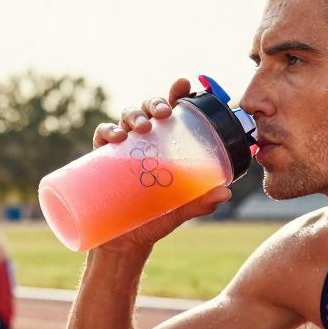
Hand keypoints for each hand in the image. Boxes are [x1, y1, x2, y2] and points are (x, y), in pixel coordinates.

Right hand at [91, 78, 232, 253]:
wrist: (123, 245)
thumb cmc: (152, 223)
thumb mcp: (178, 213)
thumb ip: (199, 203)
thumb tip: (226, 193)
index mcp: (164, 147)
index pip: (171, 113)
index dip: (176, 94)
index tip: (184, 83)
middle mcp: (143, 143)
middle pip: (148, 110)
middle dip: (155, 103)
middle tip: (164, 113)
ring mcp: (121, 150)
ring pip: (125, 117)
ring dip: (133, 115)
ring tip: (141, 128)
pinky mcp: (101, 160)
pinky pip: (102, 135)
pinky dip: (107, 130)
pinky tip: (115, 137)